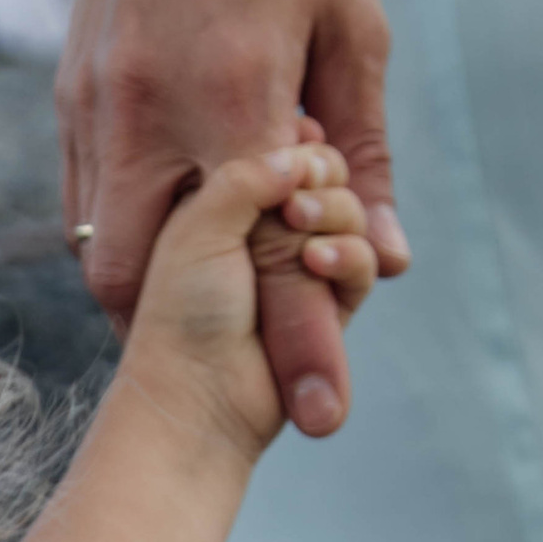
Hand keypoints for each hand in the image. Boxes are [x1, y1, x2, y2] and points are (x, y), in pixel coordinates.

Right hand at [60, 0, 405, 435]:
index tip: (321, 416)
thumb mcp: (353, 30)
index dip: (297, 341)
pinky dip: (129, 235)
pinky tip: (175, 227)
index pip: (263, 255)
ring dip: (158, 291)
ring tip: (214, 295)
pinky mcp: (67, 98)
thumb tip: (385, 259)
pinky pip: (86, 203)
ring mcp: (93, 110)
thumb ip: (362, 153)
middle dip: (196, 335)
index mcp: (235, 96)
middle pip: (147, 286)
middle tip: (251, 354)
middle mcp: (148, 115)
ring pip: (104, 253)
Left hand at [123, 127, 383, 458]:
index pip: (275, 143)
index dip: (291, 141)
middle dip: (315, 178)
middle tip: (292, 199)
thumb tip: (301, 150)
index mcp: (221, 197)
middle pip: (319, 173)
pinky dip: (347, 256)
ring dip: (332, 215)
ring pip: (345, 212)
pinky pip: (359, 262)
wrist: (199, 400)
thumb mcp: (199, 224)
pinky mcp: (328, 301)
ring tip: (299, 233)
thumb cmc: (182, 311)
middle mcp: (261, 226)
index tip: (289, 143)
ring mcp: (296, 263)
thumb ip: (248, 174)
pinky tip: (318, 263)